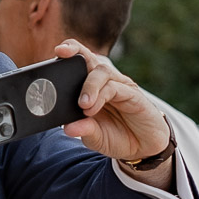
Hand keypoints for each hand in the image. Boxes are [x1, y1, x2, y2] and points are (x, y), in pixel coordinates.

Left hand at [56, 41, 171, 176]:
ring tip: (83, 105)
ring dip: (88, 87)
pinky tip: (91, 109)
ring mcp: (119, 85)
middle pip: (88, 57)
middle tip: (61, 54)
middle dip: (74, 51)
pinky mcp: (133, 94)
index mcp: (90, 87)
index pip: (77, 63)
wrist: (143, 147)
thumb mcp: (94, 136)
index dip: (68, 52)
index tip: (56, 51)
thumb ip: (82, 129)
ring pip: (101, 72)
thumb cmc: (116, 136)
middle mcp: (104, 82)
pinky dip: (101, 96)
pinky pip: (115, 87)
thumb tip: (67, 128)